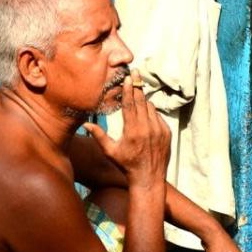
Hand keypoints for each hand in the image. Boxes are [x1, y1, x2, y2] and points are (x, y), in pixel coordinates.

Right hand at [83, 70, 170, 188]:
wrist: (148, 178)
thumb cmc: (126, 166)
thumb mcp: (110, 152)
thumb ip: (99, 136)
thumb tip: (85, 125)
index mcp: (133, 131)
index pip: (130, 105)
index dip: (129, 90)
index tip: (128, 78)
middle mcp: (148, 129)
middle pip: (142, 101)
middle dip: (138, 86)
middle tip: (135, 72)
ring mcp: (159, 130)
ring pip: (150, 107)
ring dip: (143, 101)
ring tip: (137, 94)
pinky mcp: (166, 132)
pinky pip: (158, 116)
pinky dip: (151, 113)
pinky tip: (144, 114)